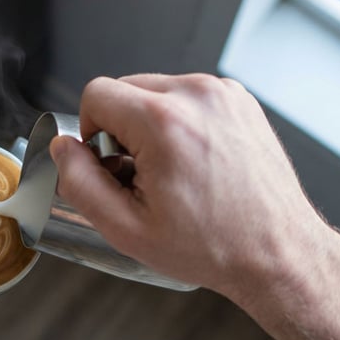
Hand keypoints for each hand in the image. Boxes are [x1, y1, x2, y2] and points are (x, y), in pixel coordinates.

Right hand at [50, 74, 327, 300]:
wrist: (276, 251)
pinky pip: (187, 97)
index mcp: (165, 123)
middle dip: (121, 129)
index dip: (90, 133)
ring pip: (155, 91)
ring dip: (150, 125)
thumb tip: (63, 149)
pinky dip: (179, 122)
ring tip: (173, 172)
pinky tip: (194, 162)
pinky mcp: (238, 100)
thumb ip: (80, 183)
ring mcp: (223, 94)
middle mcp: (197, 96)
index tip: (111, 164)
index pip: (96, 93)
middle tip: (143, 176)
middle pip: (125, 88)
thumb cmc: (212, 246)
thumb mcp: (126, 229)